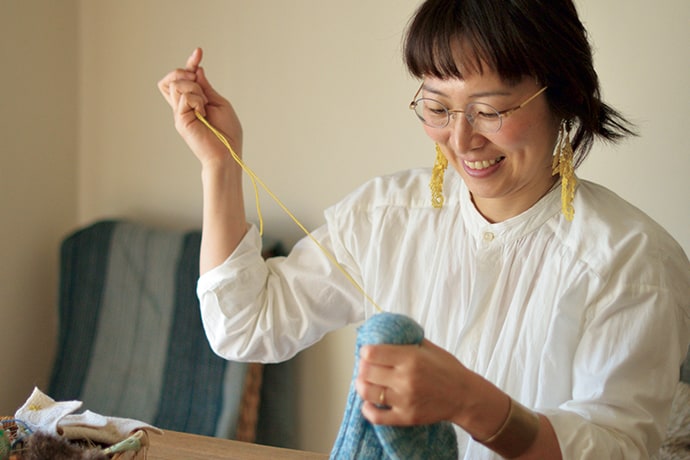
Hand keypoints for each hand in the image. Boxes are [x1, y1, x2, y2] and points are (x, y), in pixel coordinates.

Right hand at [157, 47, 242, 167]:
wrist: (227, 153)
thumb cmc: (227, 133)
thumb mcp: (218, 103)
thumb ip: (205, 88)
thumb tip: (197, 70)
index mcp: (193, 102)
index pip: (183, 78)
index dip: (190, 63)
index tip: (199, 52)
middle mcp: (183, 107)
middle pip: (170, 79)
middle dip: (184, 71)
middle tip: (198, 81)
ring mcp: (180, 113)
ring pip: (176, 84)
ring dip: (193, 88)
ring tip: (204, 104)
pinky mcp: (180, 120)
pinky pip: (184, 96)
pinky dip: (196, 99)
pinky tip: (203, 112)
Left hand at [355, 339, 468, 425]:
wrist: (465, 396)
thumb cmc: (447, 370)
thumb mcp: (429, 348)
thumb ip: (406, 341)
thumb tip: (385, 335)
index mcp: (410, 358)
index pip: (371, 354)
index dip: (365, 352)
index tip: (367, 352)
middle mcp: (405, 379)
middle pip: (366, 372)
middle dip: (362, 367)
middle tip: (366, 367)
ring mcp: (405, 400)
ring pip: (367, 393)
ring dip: (361, 386)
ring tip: (364, 382)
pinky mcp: (406, 417)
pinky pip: (377, 416)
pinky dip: (367, 409)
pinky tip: (368, 403)